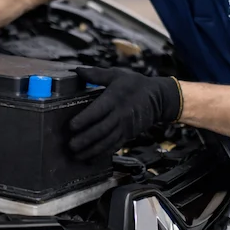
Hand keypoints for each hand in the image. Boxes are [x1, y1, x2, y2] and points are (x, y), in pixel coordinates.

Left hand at [68, 67, 182, 160]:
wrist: (159, 98)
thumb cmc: (135, 84)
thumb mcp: (117, 75)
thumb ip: (96, 74)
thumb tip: (77, 70)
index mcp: (115, 98)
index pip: (98, 111)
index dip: (84, 119)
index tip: (71, 126)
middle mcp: (119, 114)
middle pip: (101, 130)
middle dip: (85, 139)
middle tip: (71, 145)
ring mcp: (124, 127)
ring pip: (107, 141)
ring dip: (91, 150)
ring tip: (77, 156)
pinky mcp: (128, 135)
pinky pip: (114, 146)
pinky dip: (102, 154)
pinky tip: (91, 159)